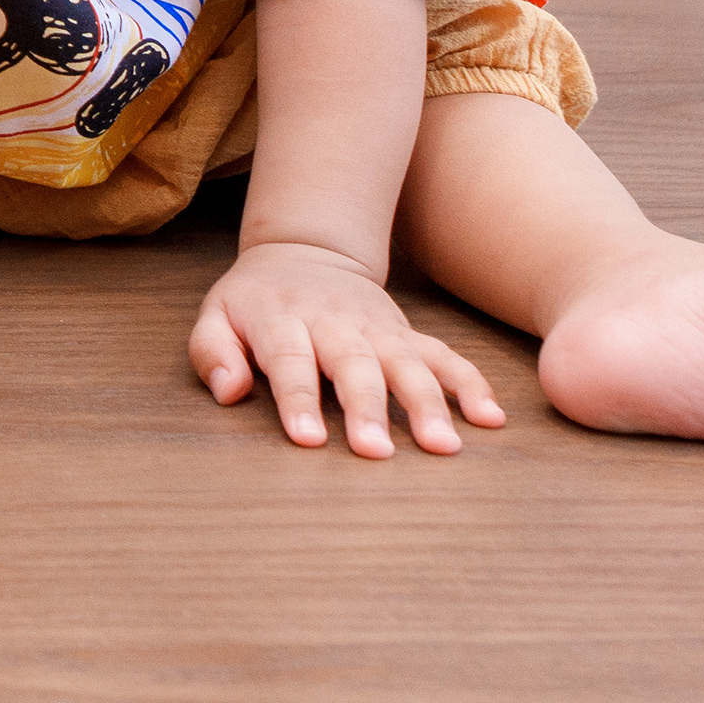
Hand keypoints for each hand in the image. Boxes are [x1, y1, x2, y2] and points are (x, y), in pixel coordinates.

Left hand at [189, 238, 503, 456]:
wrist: (303, 251)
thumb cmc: (254, 301)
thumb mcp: (216, 315)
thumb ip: (212, 351)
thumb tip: (229, 392)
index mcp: (281, 319)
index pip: (289, 360)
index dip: (298, 399)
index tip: (309, 439)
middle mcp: (334, 322)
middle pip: (353, 364)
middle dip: (366, 408)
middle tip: (376, 453)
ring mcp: (376, 327)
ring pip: (406, 362)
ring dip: (427, 403)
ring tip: (443, 447)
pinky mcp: (406, 334)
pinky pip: (444, 355)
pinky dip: (470, 383)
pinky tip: (490, 418)